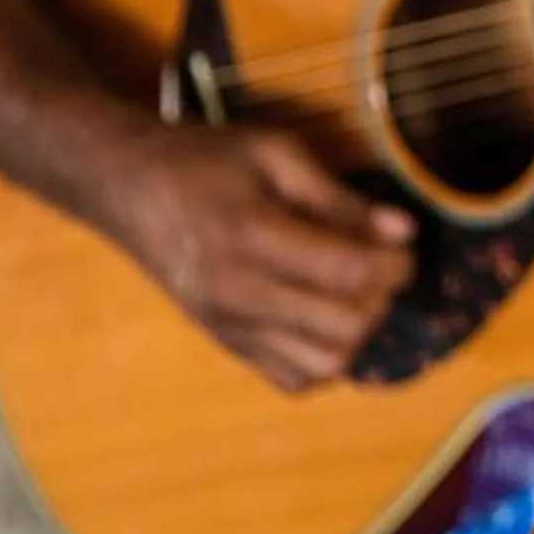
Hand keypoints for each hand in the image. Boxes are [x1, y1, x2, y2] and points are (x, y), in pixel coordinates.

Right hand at [108, 122, 415, 391]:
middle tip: (383, 263)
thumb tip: (404, 231)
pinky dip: (324, 359)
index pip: (350, 273)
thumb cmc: (207, 160)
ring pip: (323, 365)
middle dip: (383, 297)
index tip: (403, 241)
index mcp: (252, 236)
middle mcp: (238, 294)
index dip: (396, 262)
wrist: (130, 189)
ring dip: (358, 332)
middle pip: (344, 326)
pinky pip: (293, 380)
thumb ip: (340, 196)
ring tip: (356, 291)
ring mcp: (229, 328)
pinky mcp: (225, 346)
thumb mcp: (276, 153)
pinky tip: (325, 316)